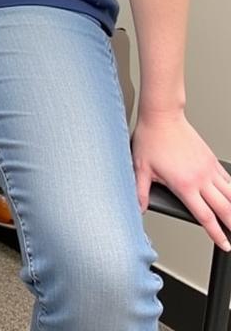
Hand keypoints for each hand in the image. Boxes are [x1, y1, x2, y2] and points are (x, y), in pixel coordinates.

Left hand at [132, 110, 230, 250]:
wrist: (163, 116)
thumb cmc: (151, 139)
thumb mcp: (141, 167)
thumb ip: (140, 191)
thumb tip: (138, 208)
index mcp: (184, 185)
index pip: (205, 217)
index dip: (216, 234)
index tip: (224, 244)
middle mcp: (201, 179)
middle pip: (225, 209)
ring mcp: (209, 169)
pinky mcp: (211, 159)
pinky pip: (227, 179)